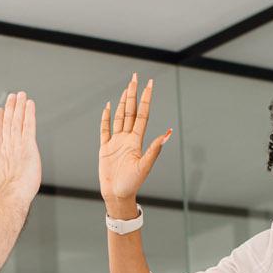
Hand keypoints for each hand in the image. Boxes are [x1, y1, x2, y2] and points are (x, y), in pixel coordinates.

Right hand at [0, 91, 40, 206]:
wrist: (13, 195)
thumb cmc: (4, 193)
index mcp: (0, 155)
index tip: (0, 111)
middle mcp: (8, 147)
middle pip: (8, 123)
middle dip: (10, 109)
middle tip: (12, 96)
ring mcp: (17, 145)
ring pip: (17, 122)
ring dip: (19, 107)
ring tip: (20, 95)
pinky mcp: (28, 146)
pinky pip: (29, 126)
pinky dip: (29, 114)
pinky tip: (30, 104)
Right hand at [98, 74, 172, 217]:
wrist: (117, 195)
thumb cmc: (132, 183)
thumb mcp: (144, 166)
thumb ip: (154, 149)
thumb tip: (167, 133)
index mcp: (137, 140)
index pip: (142, 114)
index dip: (146, 98)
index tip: (150, 84)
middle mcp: (127, 138)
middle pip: (131, 111)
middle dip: (133, 94)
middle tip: (135, 77)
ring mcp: (116, 142)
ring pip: (120, 117)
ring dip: (122, 102)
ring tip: (126, 88)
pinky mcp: (105, 148)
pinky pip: (105, 129)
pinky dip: (106, 118)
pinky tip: (109, 107)